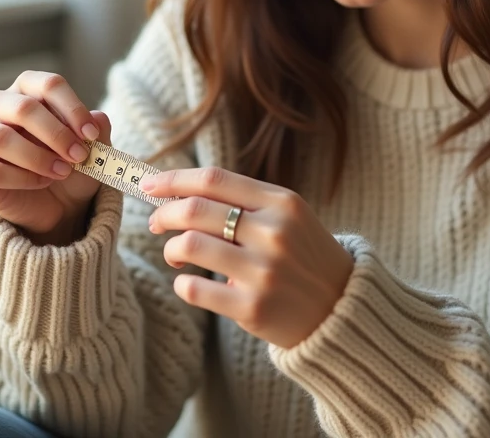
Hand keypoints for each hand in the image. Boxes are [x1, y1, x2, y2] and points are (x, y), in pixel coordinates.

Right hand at [0, 70, 107, 242]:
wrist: (56, 205)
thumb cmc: (70, 165)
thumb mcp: (93, 149)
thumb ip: (98, 130)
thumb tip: (99, 118)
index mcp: (28, 90)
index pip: (48, 85)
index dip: (73, 108)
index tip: (91, 135)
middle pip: (23, 108)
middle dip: (56, 134)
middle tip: (80, 156)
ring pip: (1, 138)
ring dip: (38, 157)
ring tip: (63, 171)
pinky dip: (22, 179)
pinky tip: (41, 182)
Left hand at [143, 167, 354, 348]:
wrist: (340, 308)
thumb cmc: (302, 255)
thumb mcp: (288, 216)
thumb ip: (243, 201)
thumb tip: (178, 192)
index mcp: (282, 202)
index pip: (214, 180)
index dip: (174, 179)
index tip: (149, 185)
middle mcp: (274, 232)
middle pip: (195, 209)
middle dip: (164, 213)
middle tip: (156, 222)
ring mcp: (263, 271)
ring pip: (190, 245)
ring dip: (171, 248)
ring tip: (176, 255)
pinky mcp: (252, 308)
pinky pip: (194, 289)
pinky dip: (182, 284)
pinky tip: (188, 283)